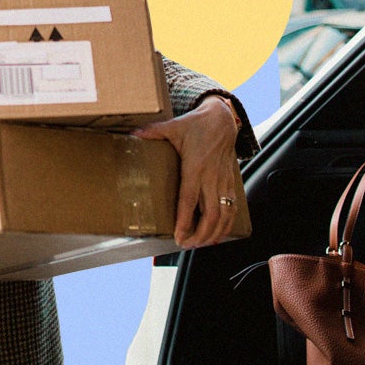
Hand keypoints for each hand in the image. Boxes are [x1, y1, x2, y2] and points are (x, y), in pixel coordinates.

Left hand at [132, 95, 239, 247]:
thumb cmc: (196, 124)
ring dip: (214, 233)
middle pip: (210, 214)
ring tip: (200, 244)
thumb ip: (152, 132)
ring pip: (224, 215)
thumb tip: (132, 134)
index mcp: (195, 166)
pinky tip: (218, 234)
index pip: (189, 200)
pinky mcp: (231, 182)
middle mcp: (211, 177)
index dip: (185, 221)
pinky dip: (227, 224)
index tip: (178, 236)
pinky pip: (232, 208)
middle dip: (200, 234)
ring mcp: (223, 181)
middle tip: (187, 245)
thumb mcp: (173, 126)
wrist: (222, 119)